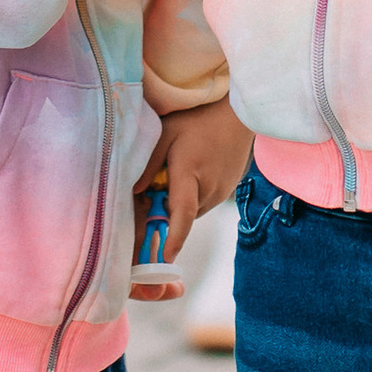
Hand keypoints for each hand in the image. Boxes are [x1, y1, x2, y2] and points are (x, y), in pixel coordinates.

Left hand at [129, 103, 252, 296]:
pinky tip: (191, 170)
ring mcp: (221, 191)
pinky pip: (203, 202)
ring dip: (179, 203)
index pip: (182, 213)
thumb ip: (149, 163)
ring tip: (176, 172)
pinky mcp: (227, 191)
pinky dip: (192, 195)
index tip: (165, 258)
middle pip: (181, 216)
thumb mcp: (166, 133)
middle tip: (154, 190)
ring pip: (192, 210)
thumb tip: (134, 192)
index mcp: (190, 172)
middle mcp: (209, 188)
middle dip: (165, 213)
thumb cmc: (197, 119)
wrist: (237, 113)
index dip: (173, 237)